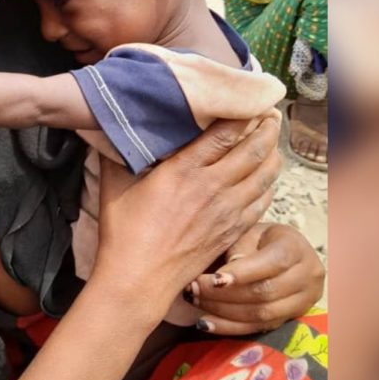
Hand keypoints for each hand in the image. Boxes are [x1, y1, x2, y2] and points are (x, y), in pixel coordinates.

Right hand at [93, 116, 281, 303]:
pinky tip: (267, 176)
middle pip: (254, 149)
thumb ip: (115, 154)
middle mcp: (213, 187)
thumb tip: (105, 128)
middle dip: (266, 127)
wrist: (140, 280)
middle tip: (269, 112)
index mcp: (185, 170)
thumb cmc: (124, 233)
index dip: (243, 113)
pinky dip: (270, 183)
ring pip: (265, 175)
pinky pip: (263, 201)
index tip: (248, 99)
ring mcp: (228, 211)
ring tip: (273, 138)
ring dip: (273, 153)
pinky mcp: (233, 231)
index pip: (226, 133)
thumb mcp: (114, 186)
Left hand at [190, 223, 325, 334]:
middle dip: (225, 294)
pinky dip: (230, 327)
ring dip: (223, 312)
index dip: (242, 273)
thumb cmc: (255, 237)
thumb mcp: (247, 232)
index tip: (213, 279)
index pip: (273, 263)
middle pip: (265, 292)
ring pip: (262, 314)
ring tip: (195, 301)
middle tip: (193, 289)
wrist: (274, 249)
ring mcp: (303, 301)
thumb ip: (238, 249)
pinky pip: (259, 328)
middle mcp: (307, 276)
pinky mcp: (289, 318)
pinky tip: (205, 323)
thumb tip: (224, 279)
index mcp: (295, 247)